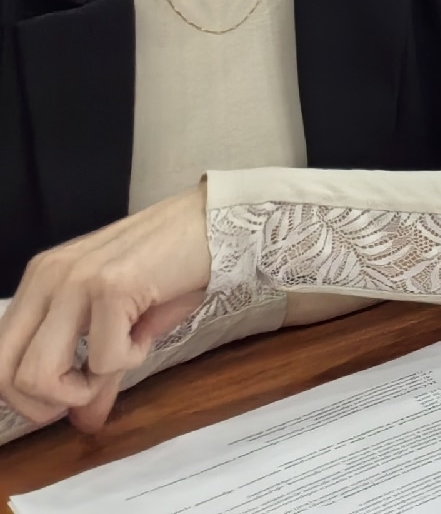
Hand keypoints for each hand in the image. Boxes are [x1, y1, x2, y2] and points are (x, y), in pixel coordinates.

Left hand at [0, 185, 210, 433]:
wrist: (216, 222)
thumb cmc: (171, 267)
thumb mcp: (122, 323)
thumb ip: (96, 372)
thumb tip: (84, 423)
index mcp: (40, 282)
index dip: (26, 395)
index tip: (70, 393)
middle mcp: (47, 278)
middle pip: (4, 375)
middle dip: (45, 404)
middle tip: (87, 392)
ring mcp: (75, 281)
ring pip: (38, 375)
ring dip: (83, 387)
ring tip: (120, 359)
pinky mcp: (111, 288)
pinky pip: (103, 358)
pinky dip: (130, 359)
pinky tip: (146, 334)